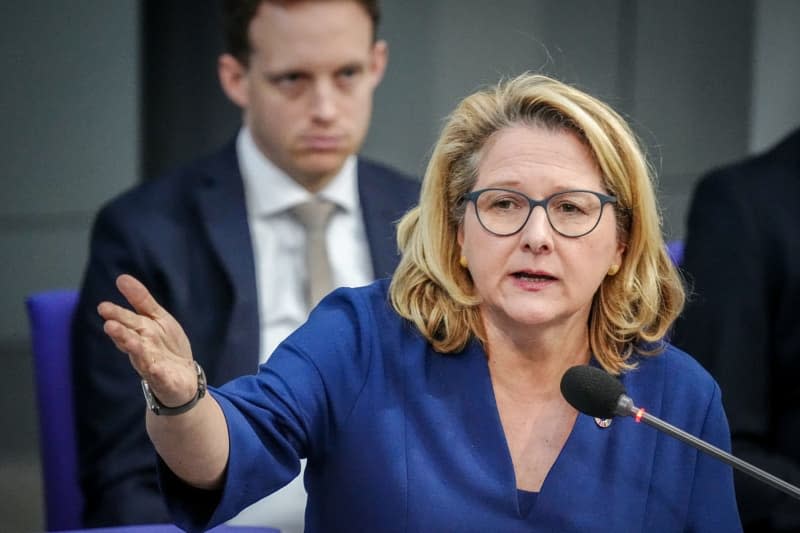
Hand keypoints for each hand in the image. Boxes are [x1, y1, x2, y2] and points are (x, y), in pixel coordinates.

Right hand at [98, 274, 197, 406]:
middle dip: (120, 333)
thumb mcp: (157, 318)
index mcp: (140, 333)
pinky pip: (160, 376)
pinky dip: (157, 373)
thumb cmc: (166, 346)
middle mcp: (142, 349)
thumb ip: (141, 300)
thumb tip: (121, 278)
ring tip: (127, 341)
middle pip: (130, 339)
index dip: (117, 316)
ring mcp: (152, 365)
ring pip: (141, 357)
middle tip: (109, 324)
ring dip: (133, 349)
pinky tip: (155, 368)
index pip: (127, 322)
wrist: (183, 378)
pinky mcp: (165, 380)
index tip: (103, 308)